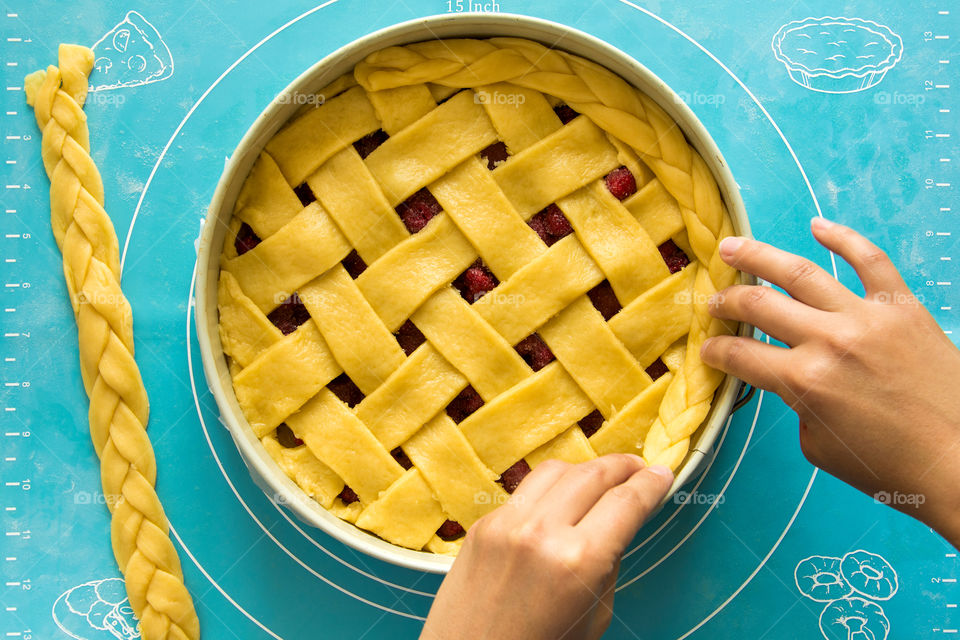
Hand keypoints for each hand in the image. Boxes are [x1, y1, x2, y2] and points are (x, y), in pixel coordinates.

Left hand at [420, 455, 672, 639]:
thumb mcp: (593, 615)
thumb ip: (607, 563)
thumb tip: (617, 521)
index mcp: (579, 561)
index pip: (626, 503)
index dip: (651, 484)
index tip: (662, 473)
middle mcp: (541, 532)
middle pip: (593, 474)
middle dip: (623, 466)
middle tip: (639, 468)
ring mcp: (506, 523)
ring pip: (556, 470)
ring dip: (586, 469)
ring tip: (602, 479)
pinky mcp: (482, 525)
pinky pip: (525, 492)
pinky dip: (550, 490)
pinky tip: (560, 501)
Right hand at [701, 217, 959, 545]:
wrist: (957, 461)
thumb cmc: (888, 466)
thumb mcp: (817, 445)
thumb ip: (795, 402)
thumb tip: (788, 374)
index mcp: (805, 382)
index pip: (740, 355)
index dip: (715, 351)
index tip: (707, 349)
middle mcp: (830, 341)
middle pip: (759, 305)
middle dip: (726, 302)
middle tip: (712, 301)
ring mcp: (867, 318)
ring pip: (800, 272)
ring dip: (758, 256)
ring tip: (731, 247)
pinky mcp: (902, 307)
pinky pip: (870, 260)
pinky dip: (843, 237)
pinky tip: (817, 225)